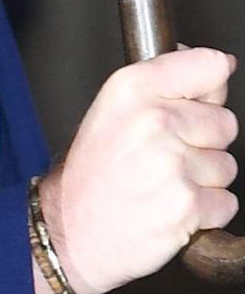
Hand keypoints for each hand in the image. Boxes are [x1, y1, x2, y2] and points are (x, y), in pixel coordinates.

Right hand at [37, 47, 238, 293]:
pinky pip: (226, 202)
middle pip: (225, 121)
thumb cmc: (90, 172)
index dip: (208, 87)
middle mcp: (154, 119)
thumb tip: (216, 66)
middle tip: (161, 156)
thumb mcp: (112, 109)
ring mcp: (172, 163)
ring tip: (161, 183)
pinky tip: (168, 207)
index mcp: (132, 88)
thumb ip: (163, 84)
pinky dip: (204, 211)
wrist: (67, 227)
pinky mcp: (187, 205)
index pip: (210, 66)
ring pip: (226, 165)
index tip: (195, 100)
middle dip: (203, 141)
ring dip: (203, 179)